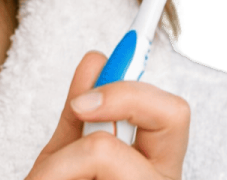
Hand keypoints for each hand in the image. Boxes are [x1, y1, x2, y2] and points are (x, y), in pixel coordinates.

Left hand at [27, 51, 189, 179]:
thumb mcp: (62, 159)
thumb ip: (79, 114)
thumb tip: (96, 59)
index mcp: (152, 165)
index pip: (170, 112)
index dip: (142, 81)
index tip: (100, 61)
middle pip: (171, 114)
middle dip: (120, 96)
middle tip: (78, 107)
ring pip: (106, 150)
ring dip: (64, 160)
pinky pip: (87, 173)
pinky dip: (55, 176)